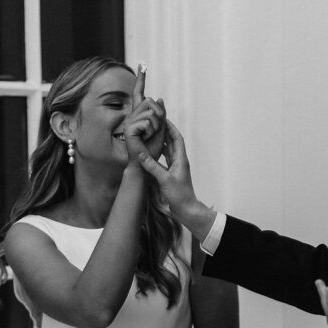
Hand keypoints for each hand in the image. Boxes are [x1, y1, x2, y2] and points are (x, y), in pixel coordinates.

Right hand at [124, 65, 165, 162]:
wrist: (145, 168)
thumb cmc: (153, 150)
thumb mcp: (162, 130)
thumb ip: (160, 114)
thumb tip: (158, 98)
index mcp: (140, 115)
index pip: (139, 94)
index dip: (140, 79)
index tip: (141, 63)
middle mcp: (133, 116)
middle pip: (149, 101)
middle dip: (160, 115)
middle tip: (158, 130)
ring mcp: (130, 122)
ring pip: (150, 112)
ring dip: (156, 125)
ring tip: (151, 137)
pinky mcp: (129, 130)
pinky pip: (146, 121)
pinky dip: (151, 131)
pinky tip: (146, 139)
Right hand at [134, 120, 213, 237]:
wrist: (186, 210)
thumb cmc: (179, 196)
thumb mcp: (164, 180)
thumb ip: (152, 167)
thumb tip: (141, 154)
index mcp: (180, 159)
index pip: (176, 138)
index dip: (170, 127)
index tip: (162, 118)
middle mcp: (179, 161)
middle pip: (172, 142)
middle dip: (164, 131)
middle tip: (154, 122)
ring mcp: (176, 168)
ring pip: (168, 150)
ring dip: (161, 141)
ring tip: (151, 134)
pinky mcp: (172, 174)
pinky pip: (165, 160)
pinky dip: (159, 154)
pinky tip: (152, 151)